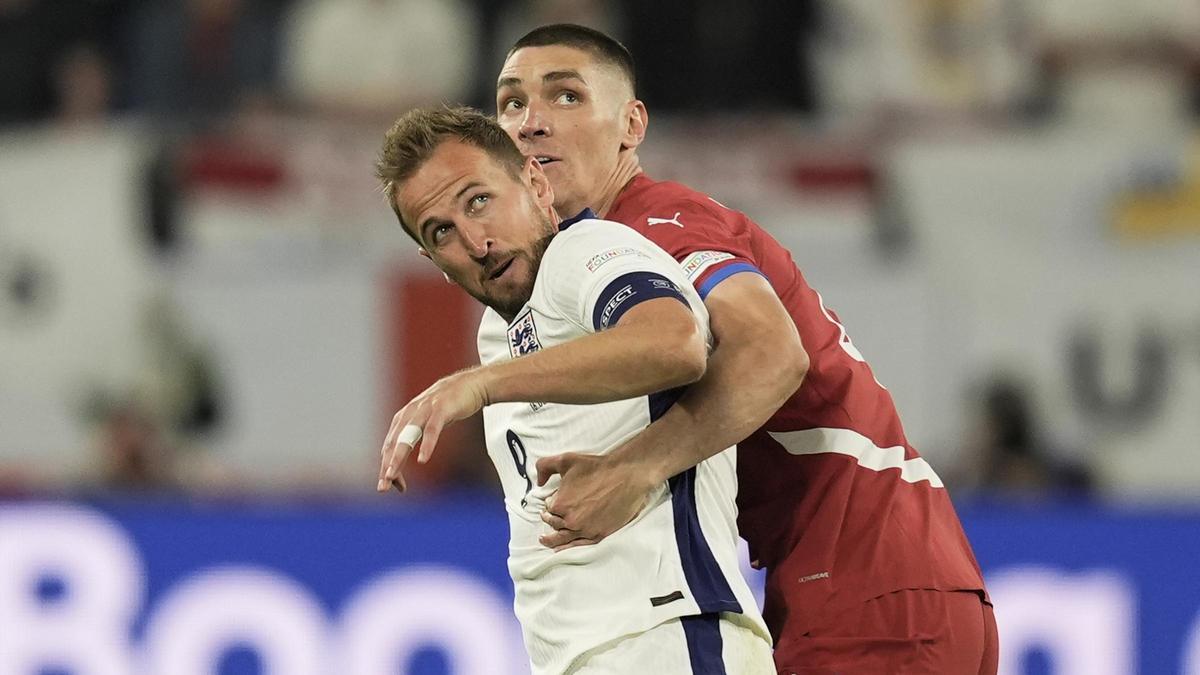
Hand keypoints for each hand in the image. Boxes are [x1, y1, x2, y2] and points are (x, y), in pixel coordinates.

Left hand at [377, 369, 488, 492]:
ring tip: (392, 476)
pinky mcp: (441, 409)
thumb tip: (404, 459)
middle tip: (383, 486)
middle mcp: (410, 414)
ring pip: (407, 437)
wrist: (470, 384)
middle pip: (393, 444)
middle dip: (386, 466)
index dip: (386, 467)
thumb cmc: (447, 406)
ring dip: (398, 458)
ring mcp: (425, 410)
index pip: (389, 447)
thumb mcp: (426, 422)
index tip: (389, 486)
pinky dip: (426, 445)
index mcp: (403, 419)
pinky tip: (422, 459)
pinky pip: (431, 430)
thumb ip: (414, 438)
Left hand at [535, 452, 654, 549]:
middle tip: (547, 516)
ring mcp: (586, 530)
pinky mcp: (600, 535)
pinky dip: (568, 548)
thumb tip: (538, 482)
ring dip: (552, 539)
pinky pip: (579, 545)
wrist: (626, 475)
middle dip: (550, 519)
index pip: (549, 509)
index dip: (551, 503)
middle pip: (555, 524)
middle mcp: (571, 520)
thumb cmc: (597, 467)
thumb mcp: (565, 460)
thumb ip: (544, 466)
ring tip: (545, 540)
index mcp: (561, 504)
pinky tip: (560, 549)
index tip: (554, 499)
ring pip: (563, 538)